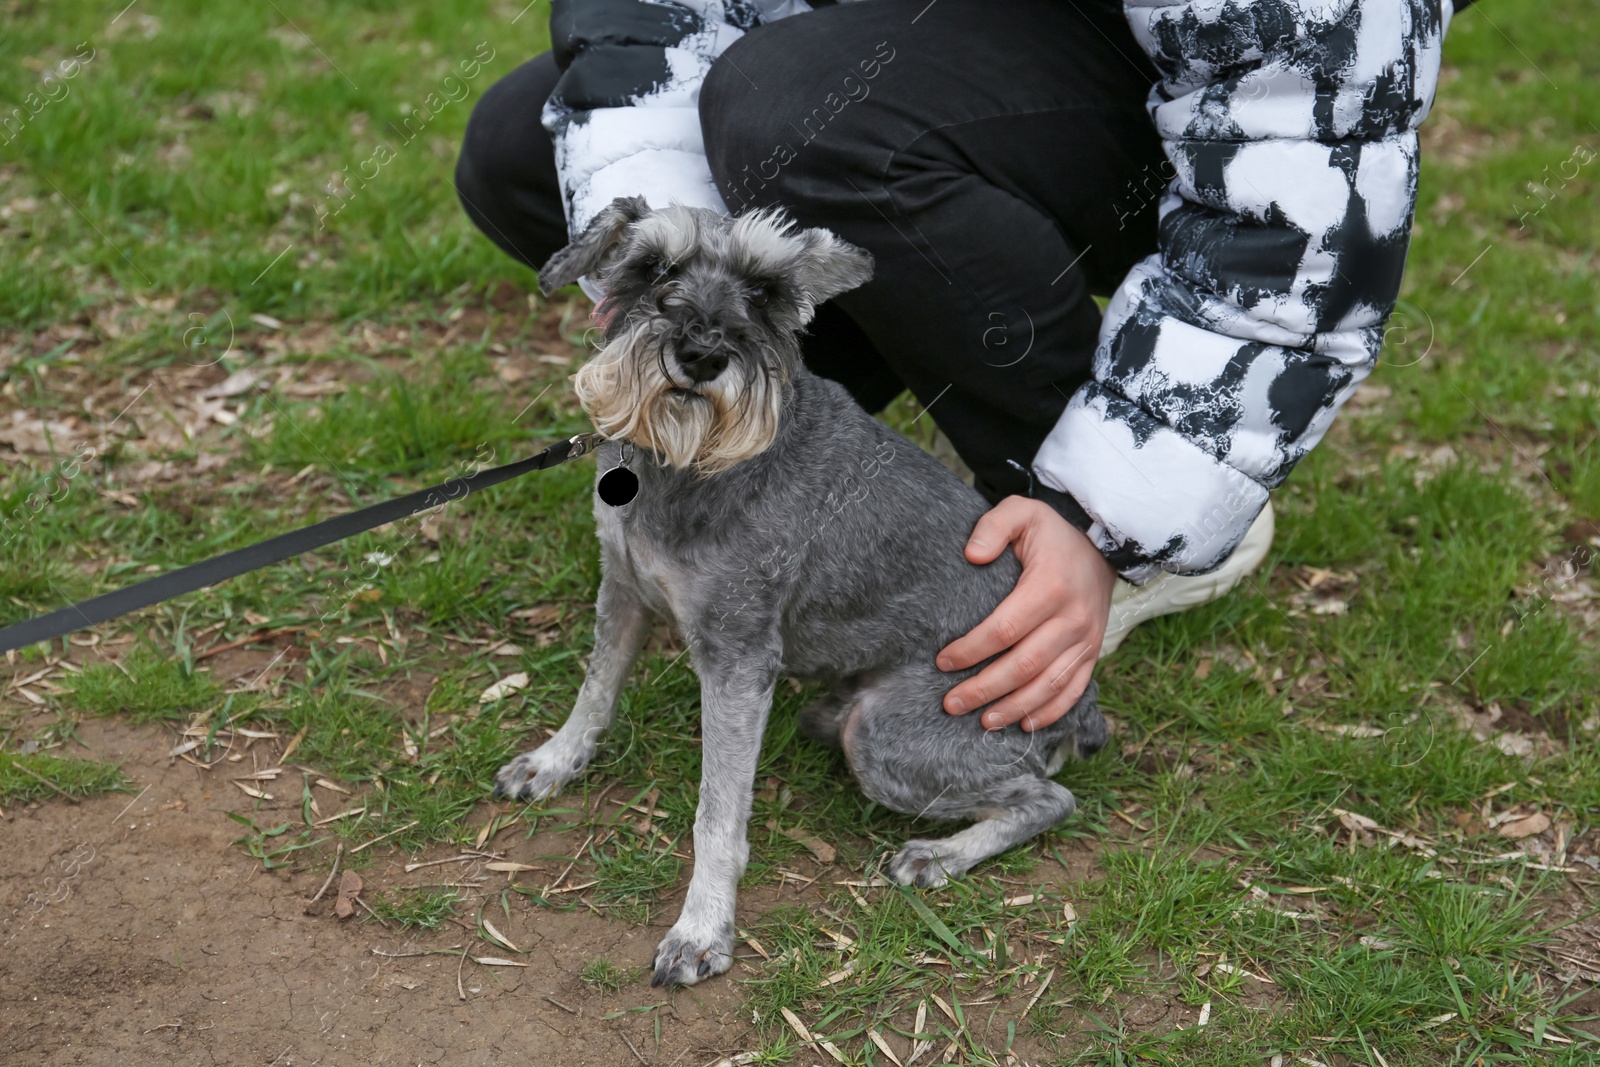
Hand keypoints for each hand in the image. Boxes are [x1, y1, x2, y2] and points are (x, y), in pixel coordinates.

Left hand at [937, 496, 1114, 730]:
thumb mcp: (1022, 512)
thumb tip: (972, 555)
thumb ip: (993, 526)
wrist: (1101, 544)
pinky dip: (1050, 712)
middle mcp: (1073, 618)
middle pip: (1024, 665)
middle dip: (984, 688)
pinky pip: (1074, 690)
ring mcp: (1086, 639)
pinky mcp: (1093, 652)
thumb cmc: (1051, 533)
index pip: (1006, 628)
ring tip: (983, 722)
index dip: (972, 649)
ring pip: (1048, 685)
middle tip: (951, 704)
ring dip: (1014, 707)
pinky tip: (1023, 724)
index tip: (943, 661)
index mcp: (1050, 586)